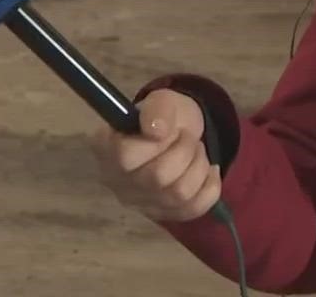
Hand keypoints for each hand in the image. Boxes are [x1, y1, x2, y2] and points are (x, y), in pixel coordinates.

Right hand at [91, 89, 222, 222]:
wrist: (176, 134)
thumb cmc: (161, 116)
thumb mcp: (160, 101)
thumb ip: (157, 109)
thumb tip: (157, 131)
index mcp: (106, 150)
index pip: (125, 157)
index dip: (156, 143)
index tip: (168, 129)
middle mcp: (117, 182)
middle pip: (158, 178)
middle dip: (184, 151)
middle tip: (187, 137)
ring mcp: (140, 203)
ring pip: (179, 194)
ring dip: (198, 166)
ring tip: (196, 151)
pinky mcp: (164, 215)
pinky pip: (194, 209)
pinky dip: (209, 187)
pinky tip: (208, 170)